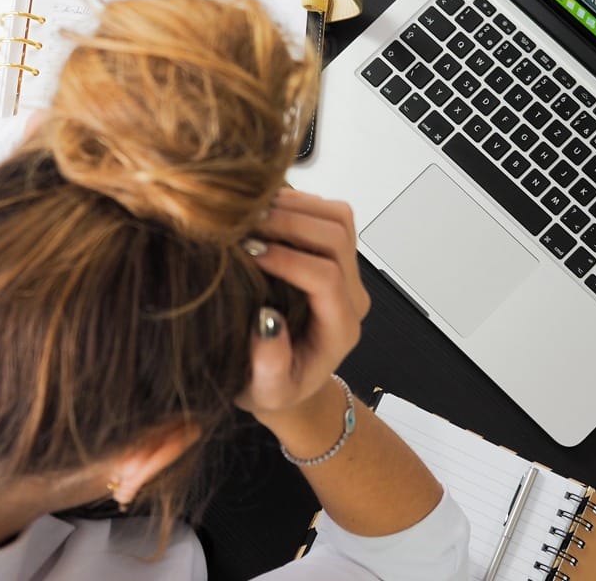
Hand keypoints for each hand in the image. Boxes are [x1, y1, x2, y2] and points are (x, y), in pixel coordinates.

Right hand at [234, 189, 370, 421]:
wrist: (288, 380)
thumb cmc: (275, 388)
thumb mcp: (267, 392)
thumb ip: (270, 366)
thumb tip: (266, 321)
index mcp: (340, 328)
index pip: (326, 277)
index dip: (288, 259)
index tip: (248, 252)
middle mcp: (351, 295)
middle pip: (337, 237)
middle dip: (290, 222)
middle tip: (244, 223)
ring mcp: (347, 271)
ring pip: (338, 217)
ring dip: (294, 206)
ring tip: (250, 212)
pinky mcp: (334, 254)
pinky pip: (327, 213)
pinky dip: (295, 202)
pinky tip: (260, 210)